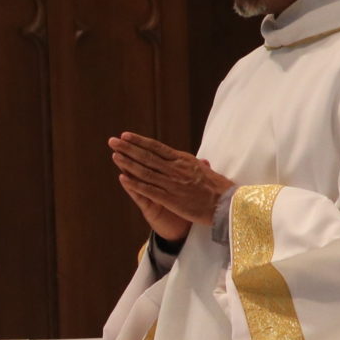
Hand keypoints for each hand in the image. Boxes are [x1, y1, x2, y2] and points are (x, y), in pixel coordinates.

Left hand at [110, 132, 233, 238]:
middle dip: (127, 148)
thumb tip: (190, 160)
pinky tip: (123, 178)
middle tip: (112, 141)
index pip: (157, 148)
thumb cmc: (218, 188)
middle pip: (147, 156)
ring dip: (127, 163)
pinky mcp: (171, 199)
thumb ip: (193, 165)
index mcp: (183, 160)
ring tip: (114, 155)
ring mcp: (172, 183)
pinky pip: (149, 189)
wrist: (227, 204)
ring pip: (145, 171)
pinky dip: (135, 183)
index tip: (126, 136)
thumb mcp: (205, 170)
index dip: (139, 141)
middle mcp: (176, 169)